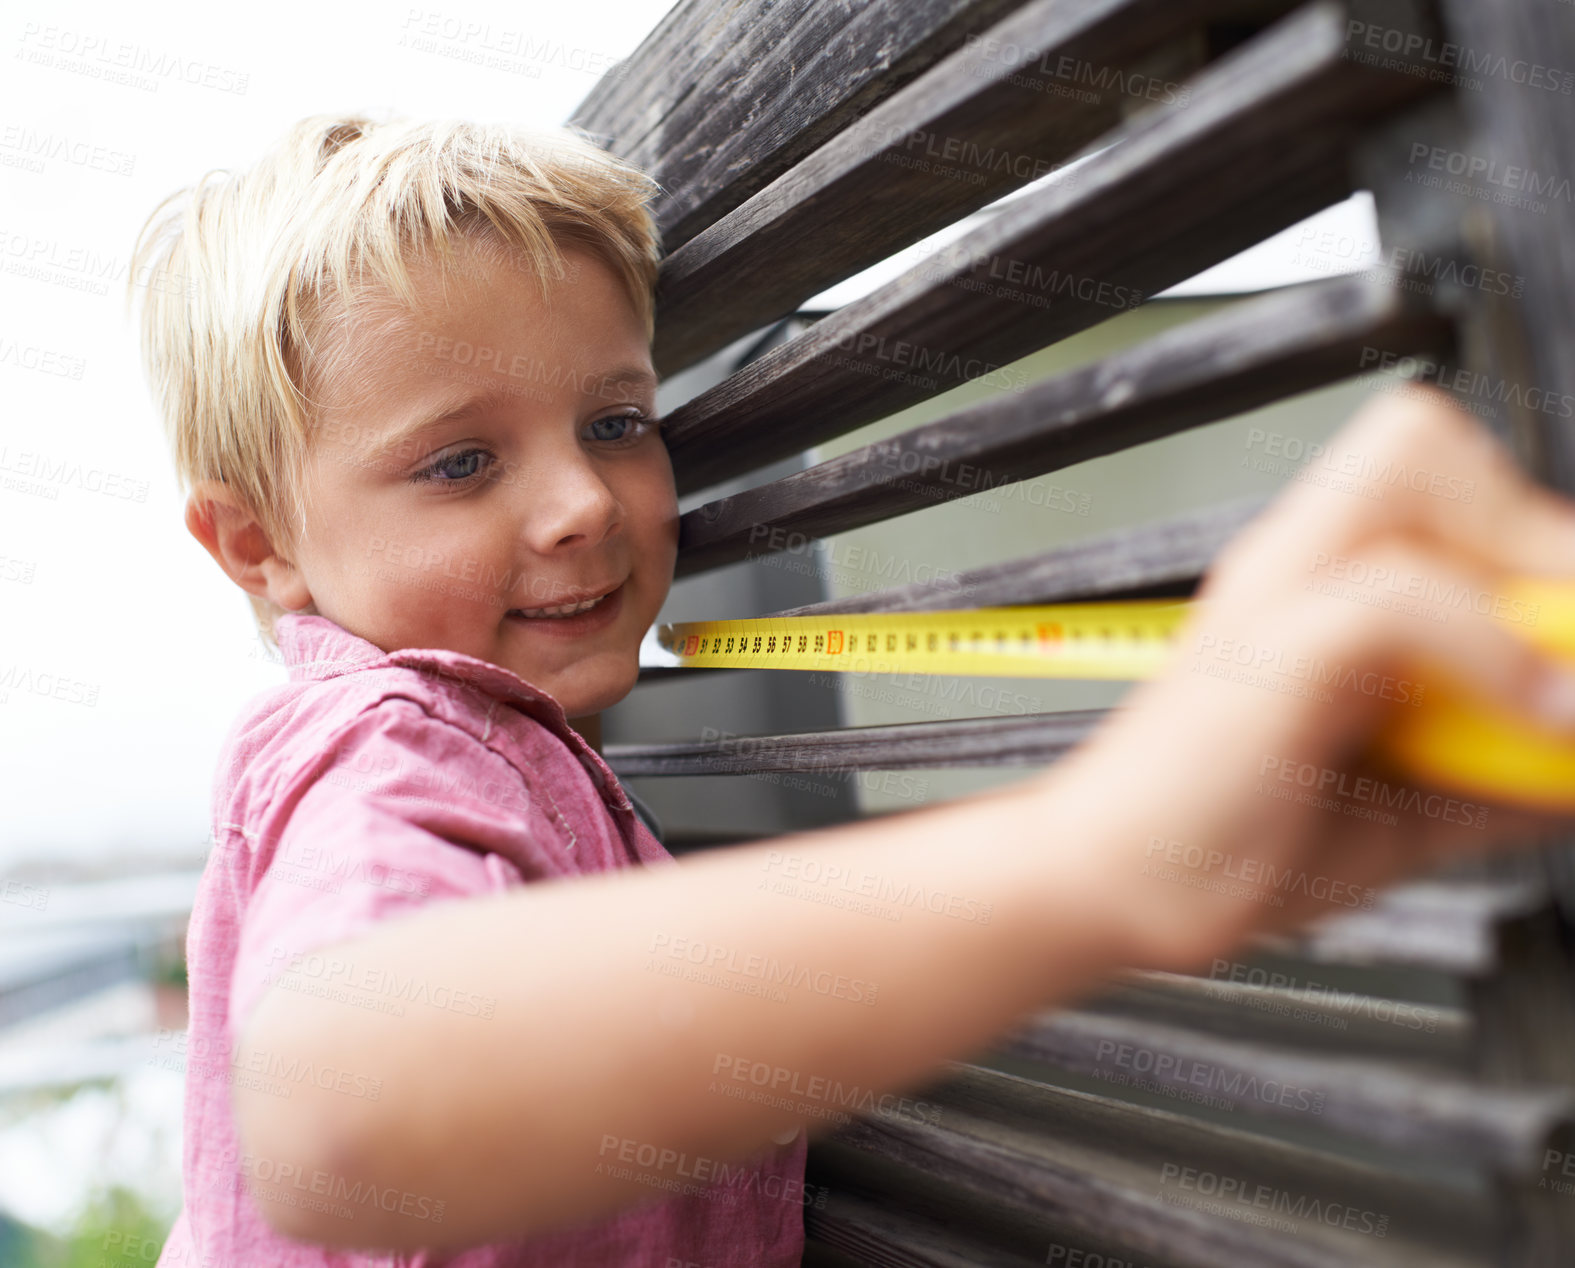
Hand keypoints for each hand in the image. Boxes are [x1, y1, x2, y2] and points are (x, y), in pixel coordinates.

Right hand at [1040, 385, 1574, 973]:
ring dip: (1509, 572)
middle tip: (1557, 641)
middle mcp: (1292, 566)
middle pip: (1421, 436)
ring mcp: (1273, 595)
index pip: (1436, 471)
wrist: (1118, 892)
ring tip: (1541, 680)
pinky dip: (1485, 651)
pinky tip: (1517, 722)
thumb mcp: (1407, 811)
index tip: (1557, 632)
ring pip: (1408, 466)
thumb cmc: (1227, 843)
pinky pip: (1397, 593)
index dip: (1521, 530)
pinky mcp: (1266, 650)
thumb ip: (1502, 774)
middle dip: (1526, 534)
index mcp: (1318, 589)